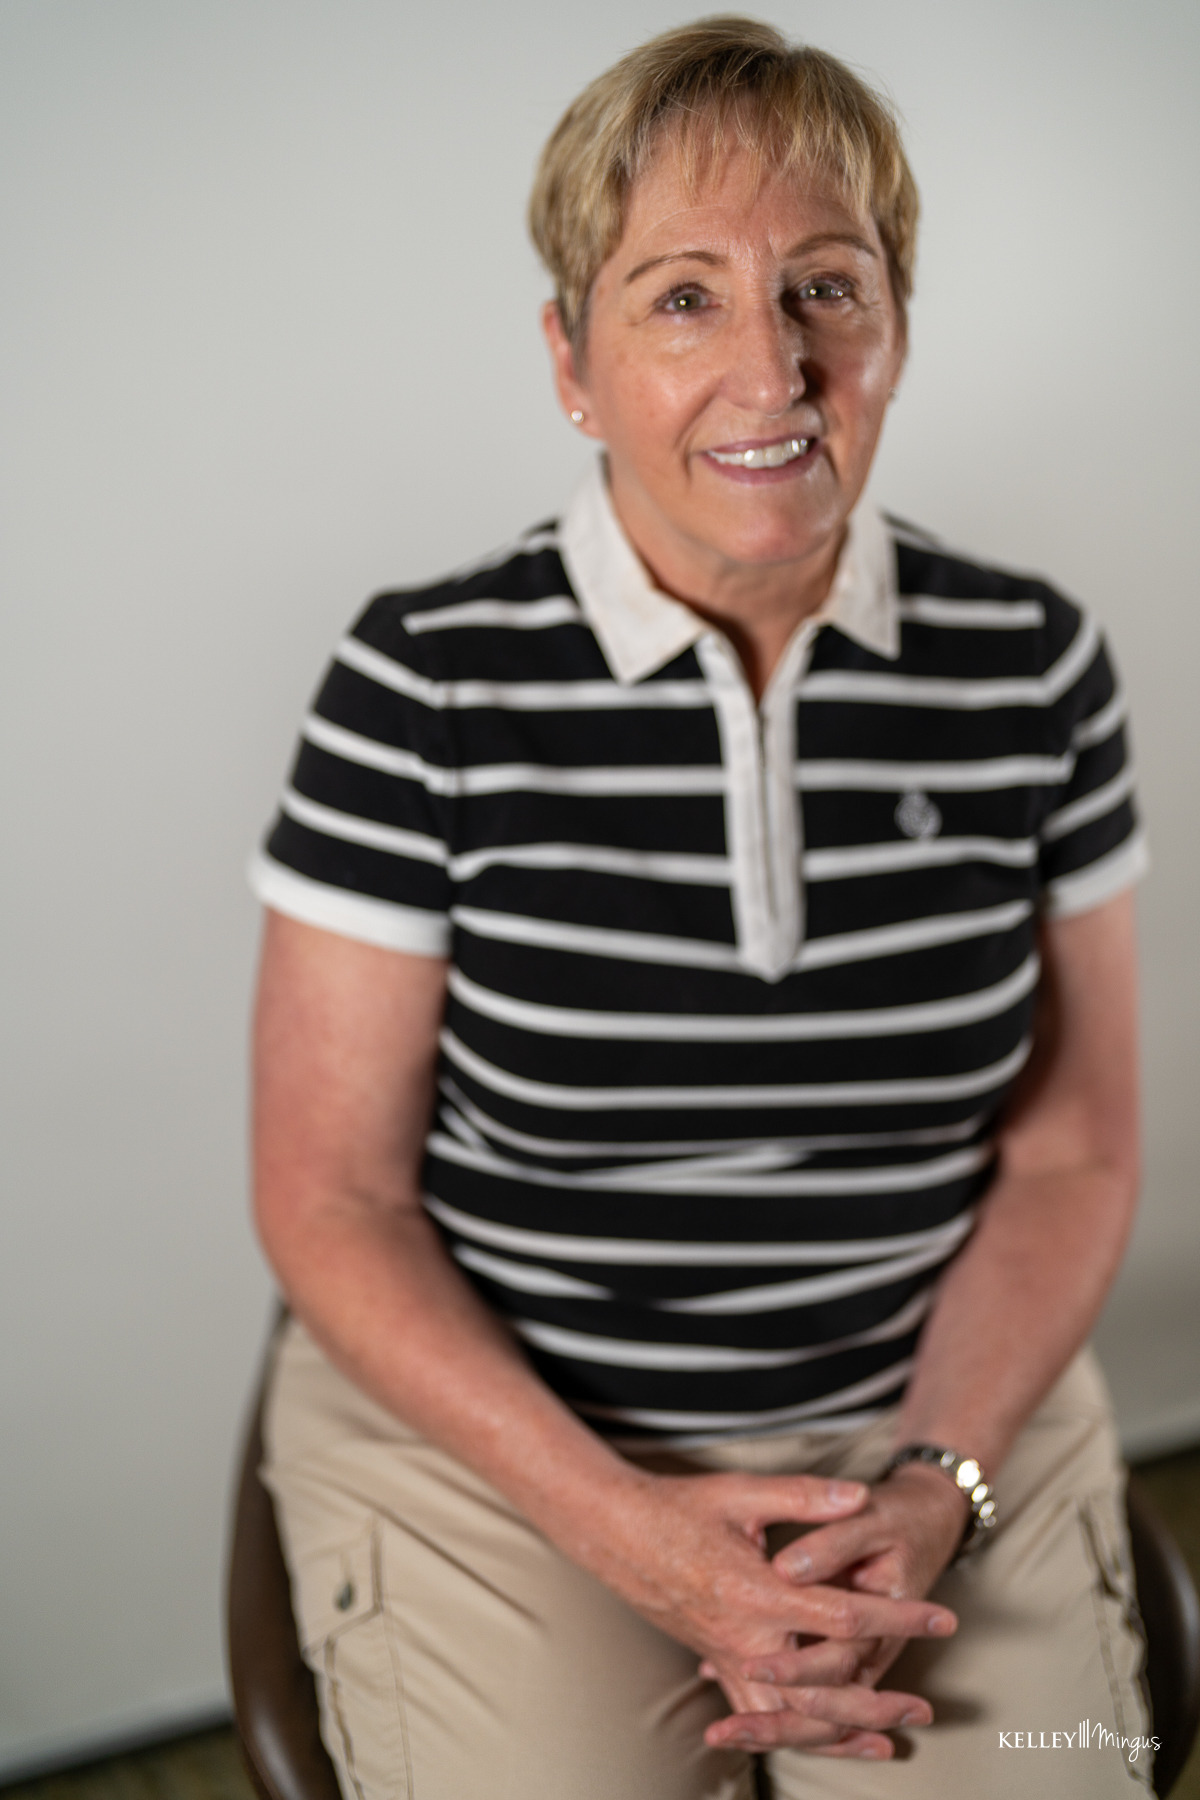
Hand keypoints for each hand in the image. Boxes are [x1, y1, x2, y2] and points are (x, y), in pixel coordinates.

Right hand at [574, 1467, 956, 1758]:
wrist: (615, 1532)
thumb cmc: (679, 1507)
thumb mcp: (742, 1493)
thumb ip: (804, 1497)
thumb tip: (858, 1495)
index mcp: (759, 1593)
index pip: (845, 1616)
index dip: (898, 1618)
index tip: (942, 1618)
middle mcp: (746, 1638)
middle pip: (824, 1688)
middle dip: (878, 1702)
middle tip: (924, 1707)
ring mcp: (728, 1657)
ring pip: (792, 1715)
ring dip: (842, 1730)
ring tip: (888, 1740)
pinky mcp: (715, 1661)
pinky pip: (760, 1713)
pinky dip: (798, 1732)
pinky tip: (826, 1739)